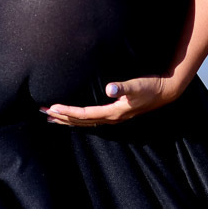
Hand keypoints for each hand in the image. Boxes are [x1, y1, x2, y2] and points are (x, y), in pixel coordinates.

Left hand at [39, 74, 187, 126]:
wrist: (165, 91)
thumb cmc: (150, 87)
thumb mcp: (137, 86)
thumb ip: (123, 87)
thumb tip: (109, 88)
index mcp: (112, 113)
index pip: (84, 115)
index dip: (67, 112)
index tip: (51, 108)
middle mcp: (111, 118)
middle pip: (80, 122)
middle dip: (61, 118)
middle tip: (42, 114)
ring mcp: (113, 117)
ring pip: (85, 122)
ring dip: (67, 120)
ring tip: (51, 118)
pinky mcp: (116, 113)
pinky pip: (91, 119)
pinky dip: (78, 119)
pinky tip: (74, 117)